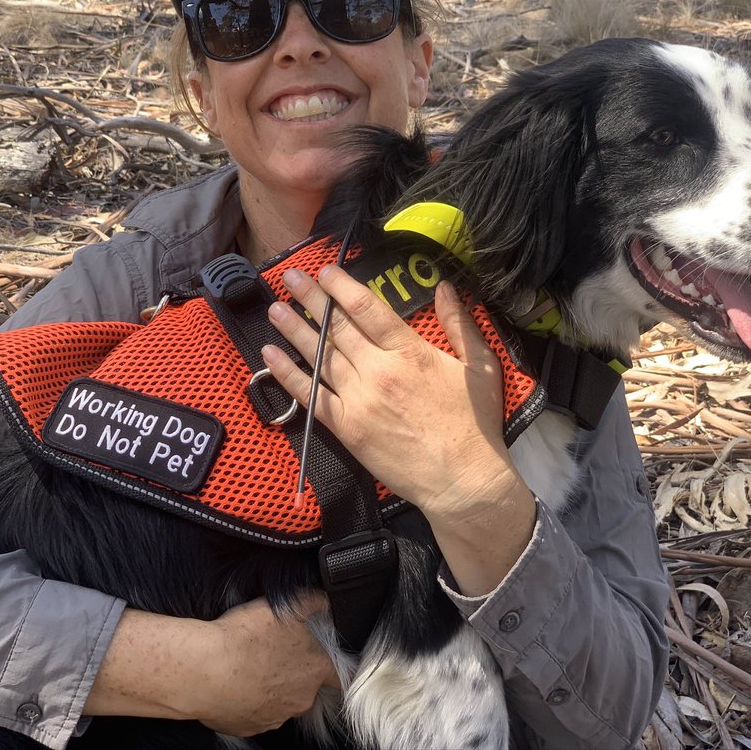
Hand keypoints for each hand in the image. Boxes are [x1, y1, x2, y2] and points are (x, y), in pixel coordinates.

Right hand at [190, 594, 338, 735]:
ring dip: (268, 687)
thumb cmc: (245, 637)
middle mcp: (300, 700)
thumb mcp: (287, 606)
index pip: (340, 677)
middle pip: (306, 688)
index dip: (332, 667)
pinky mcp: (248, 728)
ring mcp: (274, 718)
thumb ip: (314, 602)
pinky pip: (252, 713)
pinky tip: (232, 682)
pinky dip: (245, 700)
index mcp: (314, 671)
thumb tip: (328, 600)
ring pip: (279, 702)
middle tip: (270, 653)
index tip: (323, 661)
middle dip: (292, 673)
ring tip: (247, 665)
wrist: (204, 669)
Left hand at [262, 267, 513, 516]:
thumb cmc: (474, 424)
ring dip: (294, 330)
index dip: (343, 287)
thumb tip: (445, 287)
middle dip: (312, 299)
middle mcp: (378, 371)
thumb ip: (461, 324)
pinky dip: (288, 375)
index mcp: (410, 352)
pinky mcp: (347, 428)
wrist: (462, 480)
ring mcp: (358, 400)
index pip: (368, 309)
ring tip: (275, 308)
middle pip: (338, 327)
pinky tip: (271, 356)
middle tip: (292, 277)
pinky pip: (311, 396)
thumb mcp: (480, 367)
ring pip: (320, 356)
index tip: (325, 271)